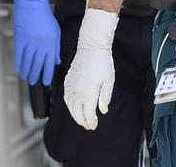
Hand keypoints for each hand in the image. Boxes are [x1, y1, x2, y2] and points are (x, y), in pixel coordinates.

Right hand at [12, 0, 60, 85]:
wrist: (32, 3)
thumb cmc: (44, 15)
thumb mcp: (55, 30)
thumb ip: (56, 47)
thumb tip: (56, 60)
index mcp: (51, 41)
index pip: (50, 62)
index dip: (48, 73)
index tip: (46, 81)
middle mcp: (41, 43)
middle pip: (37, 64)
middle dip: (35, 75)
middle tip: (34, 82)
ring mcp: (29, 41)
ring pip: (27, 61)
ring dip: (26, 71)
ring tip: (26, 77)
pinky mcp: (19, 38)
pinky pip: (18, 54)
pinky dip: (18, 62)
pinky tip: (18, 68)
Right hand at [63, 9, 118, 129]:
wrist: (92, 48)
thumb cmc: (103, 63)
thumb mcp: (109, 81)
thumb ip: (105, 97)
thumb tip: (103, 111)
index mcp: (89, 92)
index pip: (88, 112)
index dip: (91, 121)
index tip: (93, 126)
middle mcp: (77, 91)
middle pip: (77, 112)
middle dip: (82, 120)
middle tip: (88, 126)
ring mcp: (70, 86)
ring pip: (70, 106)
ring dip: (75, 115)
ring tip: (82, 120)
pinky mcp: (67, 81)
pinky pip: (66, 98)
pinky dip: (70, 105)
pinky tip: (75, 108)